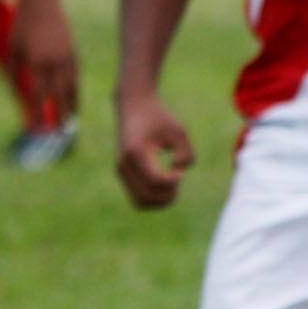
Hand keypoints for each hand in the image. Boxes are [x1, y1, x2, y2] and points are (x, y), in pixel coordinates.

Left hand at [8, 0, 83, 133]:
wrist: (42, 1)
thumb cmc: (22, 26)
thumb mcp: (13, 50)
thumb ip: (15, 74)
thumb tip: (19, 97)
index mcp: (36, 63)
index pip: (38, 96)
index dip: (38, 115)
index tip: (38, 131)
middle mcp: (53, 62)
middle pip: (58, 96)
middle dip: (59, 117)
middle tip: (59, 135)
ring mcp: (66, 57)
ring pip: (71, 88)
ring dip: (71, 107)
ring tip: (70, 123)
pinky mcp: (73, 52)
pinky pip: (76, 77)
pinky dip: (76, 91)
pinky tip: (75, 101)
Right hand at [113, 84, 197, 210]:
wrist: (133, 106)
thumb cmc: (159, 117)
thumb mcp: (179, 130)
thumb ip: (186, 154)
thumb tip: (177, 174)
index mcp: (136, 151)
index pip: (155, 180)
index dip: (173, 181)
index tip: (181, 171)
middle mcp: (124, 164)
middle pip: (147, 196)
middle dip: (168, 194)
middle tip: (178, 177)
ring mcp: (121, 171)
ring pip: (140, 202)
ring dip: (160, 200)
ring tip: (173, 184)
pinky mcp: (123, 174)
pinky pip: (138, 197)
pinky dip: (154, 197)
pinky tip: (165, 183)